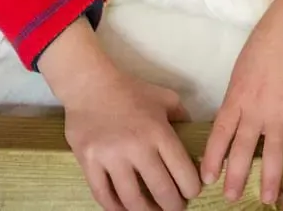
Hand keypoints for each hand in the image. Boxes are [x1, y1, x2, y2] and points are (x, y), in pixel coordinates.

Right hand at [43, 23, 200, 210]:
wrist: (89, 83)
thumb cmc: (130, 90)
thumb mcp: (164, 97)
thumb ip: (182, 116)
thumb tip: (194, 135)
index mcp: (159, 132)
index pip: (183, 172)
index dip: (191, 189)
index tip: (191, 193)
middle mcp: (136, 147)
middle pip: (162, 191)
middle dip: (173, 206)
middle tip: (175, 208)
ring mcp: (110, 157)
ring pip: (133, 199)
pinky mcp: (88, 162)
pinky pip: (103, 195)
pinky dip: (116, 208)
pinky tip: (125, 210)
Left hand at [203, 0, 282, 204]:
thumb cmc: (263, 43)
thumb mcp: (240, 71)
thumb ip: (237, 98)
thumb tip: (232, 121)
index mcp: (236, 97)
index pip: (220, 134)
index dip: (213, 157)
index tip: (206, 178)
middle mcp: (256, 107)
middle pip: (243, 147)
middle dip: (236, 175)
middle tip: (231, 198)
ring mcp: (281, 108)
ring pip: (273, 149)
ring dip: (270, 175)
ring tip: (267, 198)